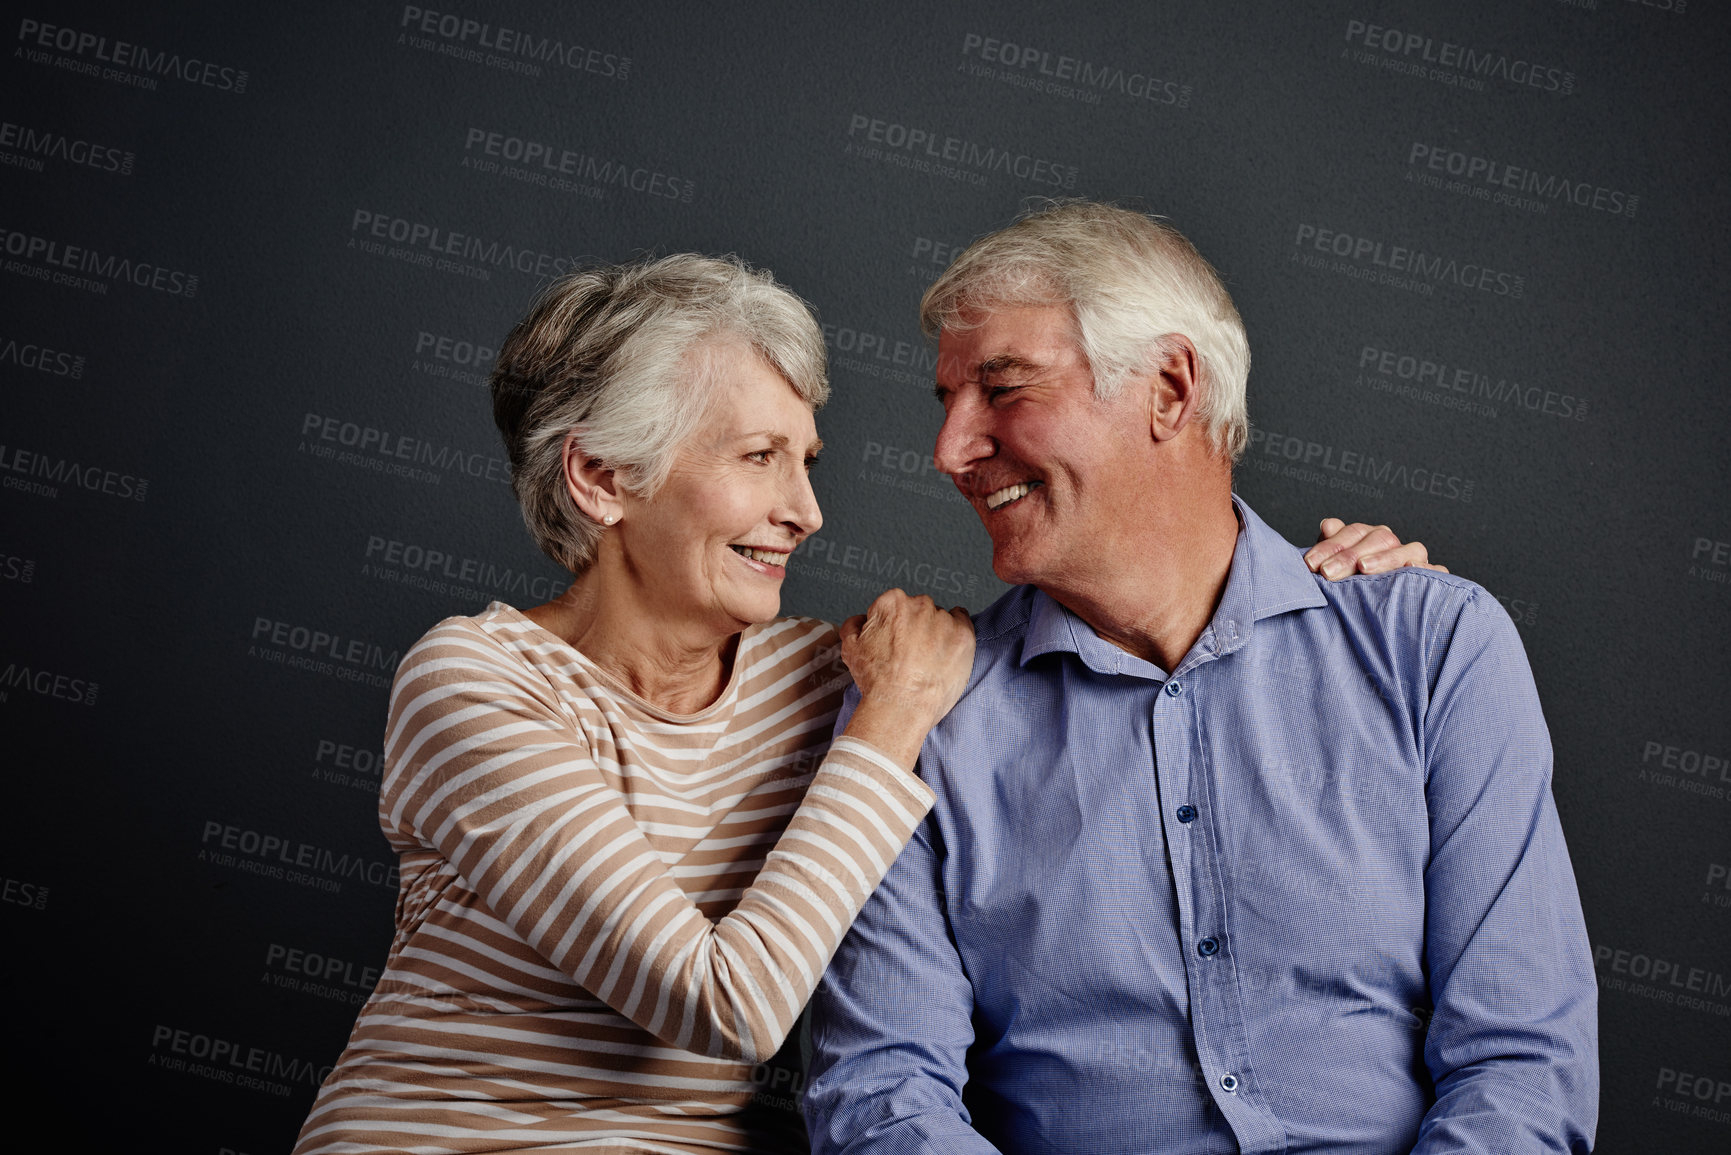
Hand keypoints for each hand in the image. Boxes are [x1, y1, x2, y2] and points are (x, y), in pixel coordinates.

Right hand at [838, 590, 974, 767]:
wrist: (902, 705)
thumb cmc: (879, 681)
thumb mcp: (850, 649)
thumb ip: (853, 626)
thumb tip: (860, 621)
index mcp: (891, 603)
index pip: (894, 606)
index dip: (893, 627)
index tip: (895, 642)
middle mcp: (919, 605)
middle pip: (919, 610)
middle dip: (916, 628)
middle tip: (912, 653)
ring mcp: (943, 619)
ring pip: (941, 619)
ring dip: (937, 633)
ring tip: (929, 660)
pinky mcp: (963, 634)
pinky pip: (963, 621)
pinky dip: (957, 633)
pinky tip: (948, 649)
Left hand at [1304, 519, 1448, 580]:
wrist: (1373, 615)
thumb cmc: (1348, 586)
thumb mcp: (1334, 567)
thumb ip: (1331, 546)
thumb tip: (1328, 525)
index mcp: (1368, 536)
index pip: (1352, 533)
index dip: (1331, 546)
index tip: (1310, 563)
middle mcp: (1392, 544)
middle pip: (1377, 540)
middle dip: (1349, 555)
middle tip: (1327, 573)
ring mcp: (1414, 558)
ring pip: (1408, 549)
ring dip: (1385, 558)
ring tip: (1364, 568)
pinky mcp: (1432, 576)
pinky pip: (1435, 570)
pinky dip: (1426, 568)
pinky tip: (1411, 568)